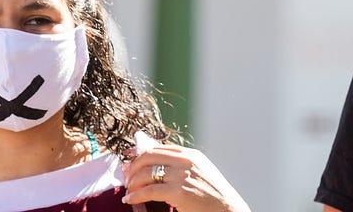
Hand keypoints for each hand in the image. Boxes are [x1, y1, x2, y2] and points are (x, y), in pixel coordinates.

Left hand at [121, 144, 250, 211]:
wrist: (227, 208)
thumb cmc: (213, 194)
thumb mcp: (200, 171)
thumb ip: (182, 164)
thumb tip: (157, 162)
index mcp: (191, 154)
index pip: (158, 147)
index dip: (140, 153)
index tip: (129, 159)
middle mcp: (186, 161)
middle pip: (149, 156)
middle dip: (133, 165)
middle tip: (126, 175)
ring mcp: (182, 176)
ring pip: (146, 173)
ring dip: (132, 182)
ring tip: (129, 190)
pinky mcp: (178, 192)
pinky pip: (149, 191)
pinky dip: (136, 195)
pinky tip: (130, 199)